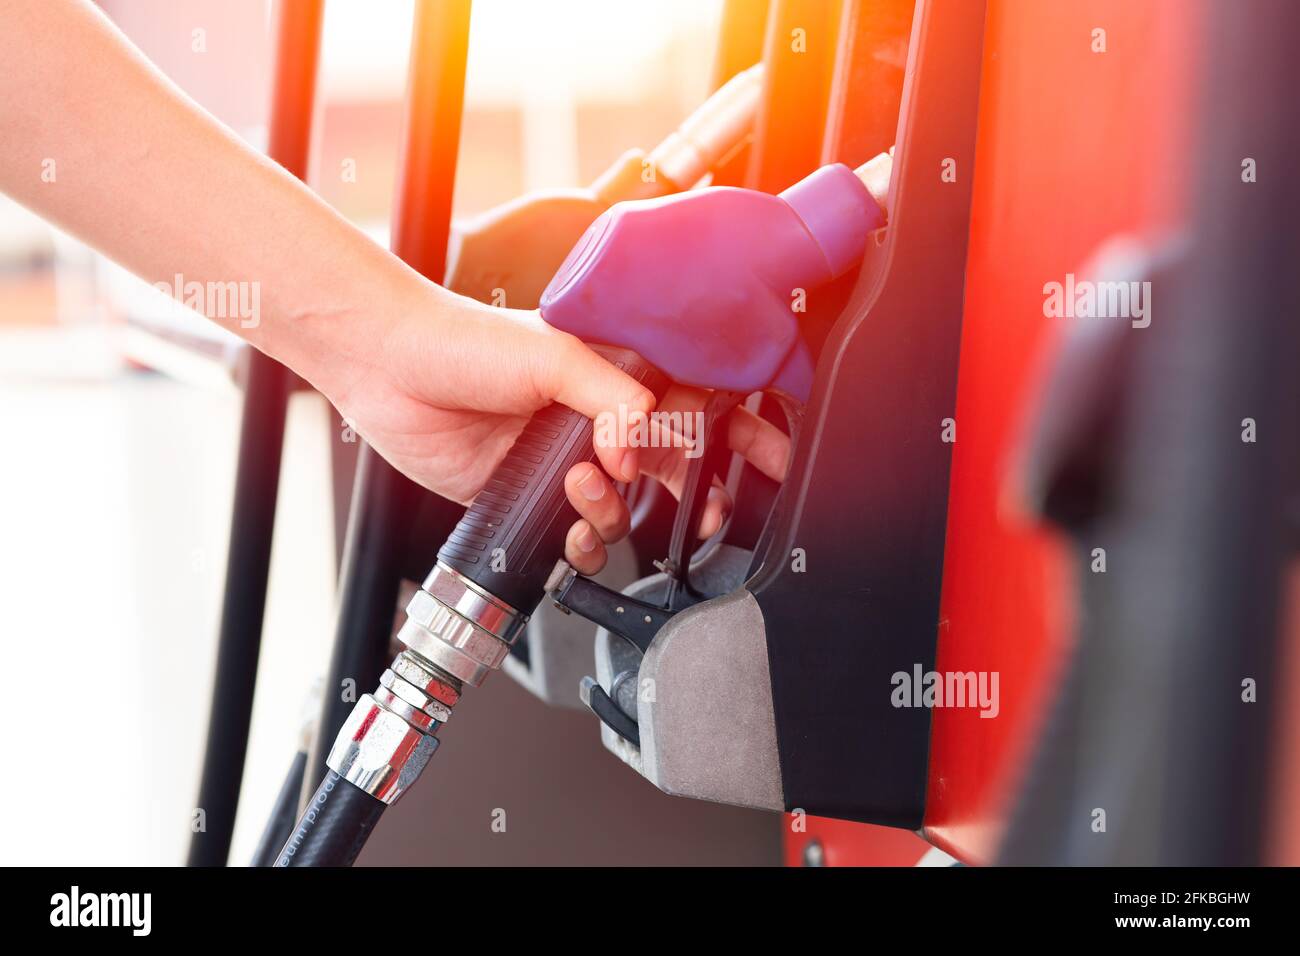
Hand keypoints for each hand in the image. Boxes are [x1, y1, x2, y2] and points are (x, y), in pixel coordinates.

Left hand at [310, 280, 789, 570]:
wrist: (390, 371)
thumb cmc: (465, 341)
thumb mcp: (556, 355)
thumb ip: (616, 402)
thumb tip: (645, 451)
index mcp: (620, 371)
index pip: (699, 401)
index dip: (741, 432)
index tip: (771, 459)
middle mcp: (602, 419)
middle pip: (674, 469)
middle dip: (696, 497)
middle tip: (702, 512)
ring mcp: (569, 463)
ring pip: (628, 511)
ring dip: (615, 512)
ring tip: (581, 485)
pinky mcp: (535, 499)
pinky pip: (580, 538)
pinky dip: (582, 543)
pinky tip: (564, 521)